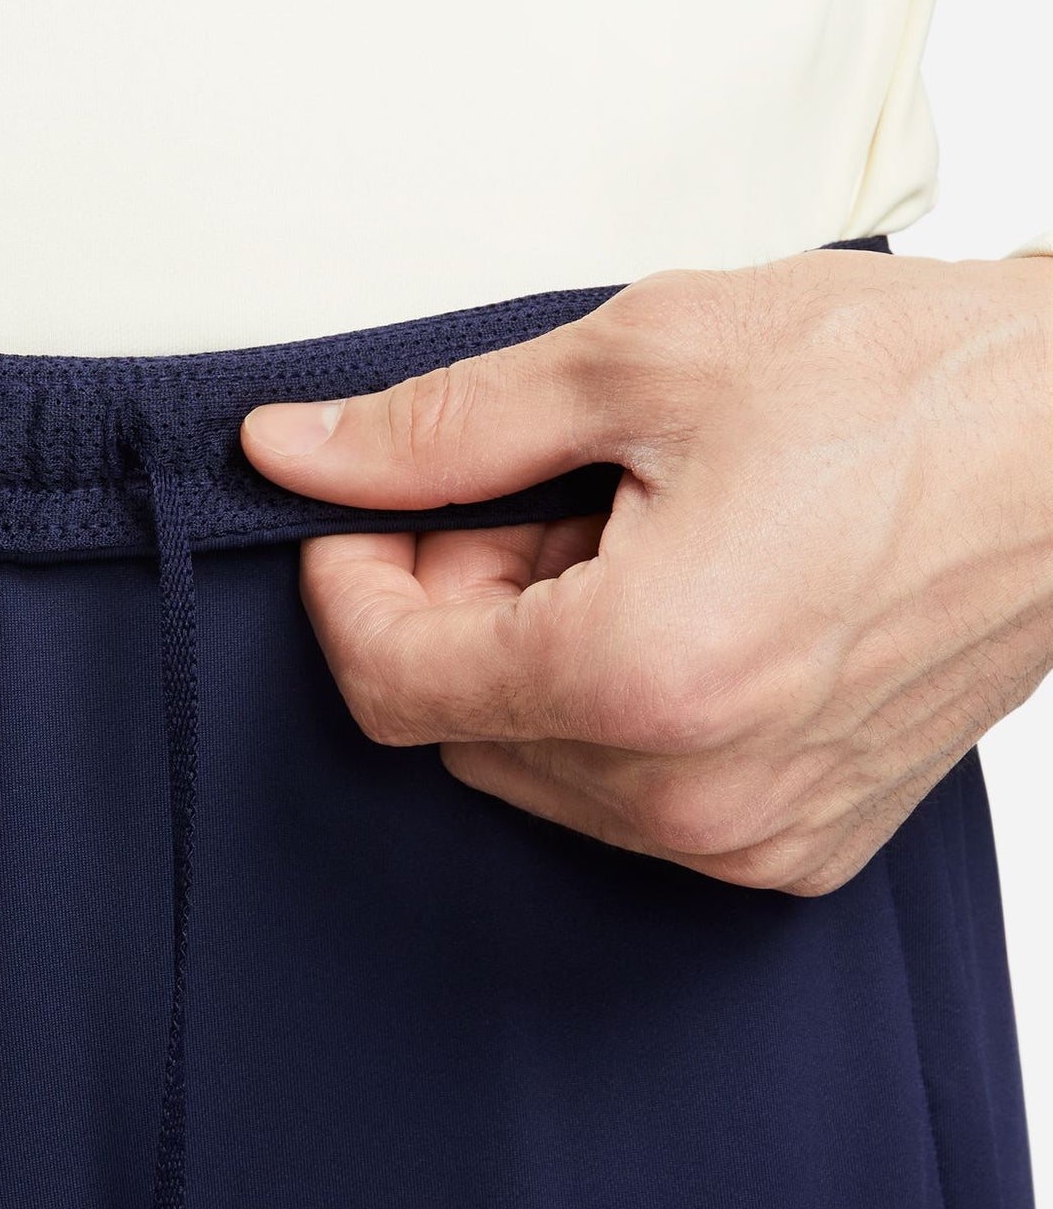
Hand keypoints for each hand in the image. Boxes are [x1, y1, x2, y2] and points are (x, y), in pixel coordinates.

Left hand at [242, 250, 1052, 892]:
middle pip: (456, 728)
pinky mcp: (794, 848)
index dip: (350, 586)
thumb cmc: (911, 384)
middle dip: (457, 611)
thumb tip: (298, 455)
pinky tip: (693, 614)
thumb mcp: (643, 360)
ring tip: (641, 546)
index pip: (388, 680)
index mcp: (640, 675)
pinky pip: (627, 800)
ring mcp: (747, 834)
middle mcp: (691, 789)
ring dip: (537, 660)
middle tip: (543, 500)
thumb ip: (442, 430)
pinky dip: (616, 712)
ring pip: (533, 768)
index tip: (366, 516)